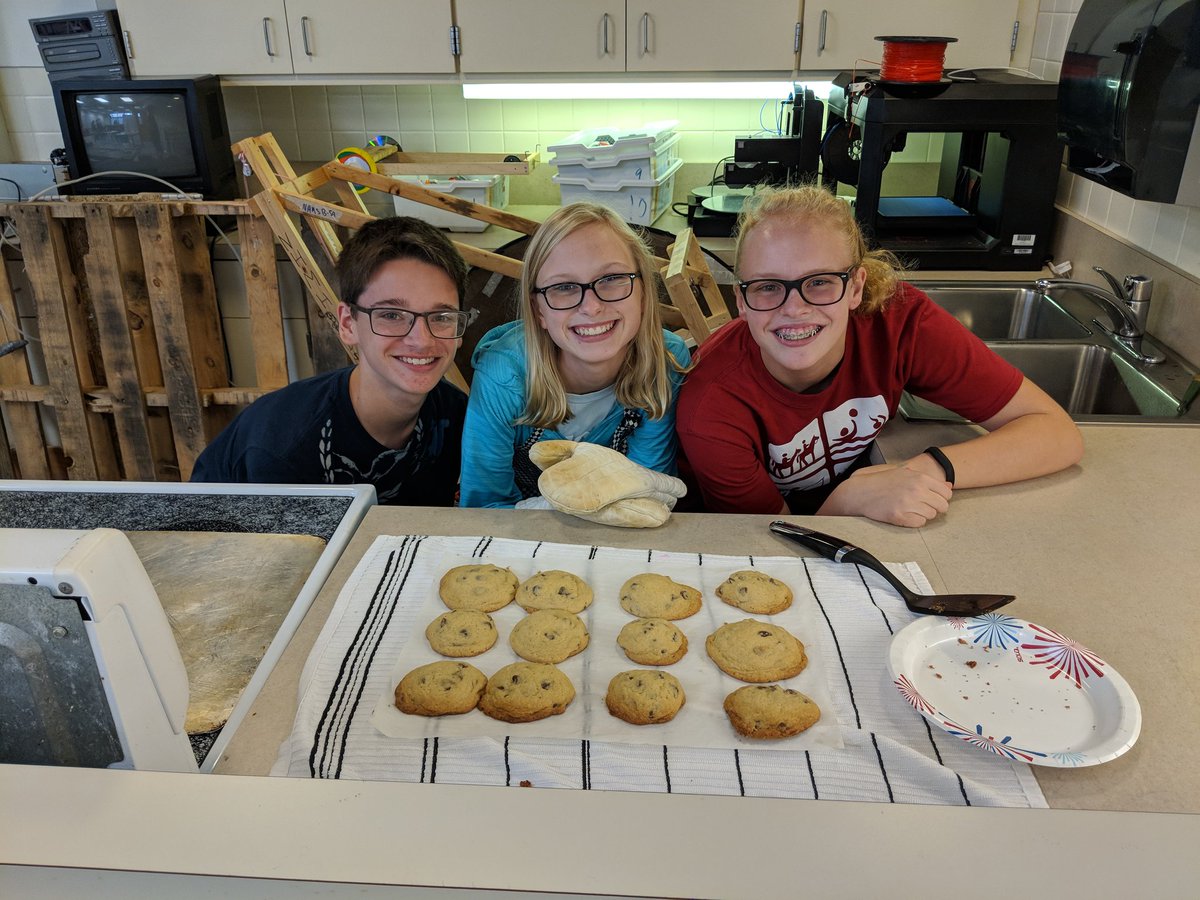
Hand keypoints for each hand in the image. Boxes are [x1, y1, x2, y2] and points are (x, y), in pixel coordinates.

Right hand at [818, 463, 952, 527]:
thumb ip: (928, 480)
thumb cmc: (882, 481)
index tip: (933, 499)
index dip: (942, 498)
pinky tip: (905, 515)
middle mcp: (916, 490)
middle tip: (923, 506)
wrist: (860, 492)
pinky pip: (919, 523)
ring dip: (924, 514)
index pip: (946, 492)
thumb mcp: (905, 473)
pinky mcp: (900, 516)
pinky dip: (915, 521)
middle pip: (942, 506)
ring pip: (931, 516)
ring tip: (911, 509)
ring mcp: (908, 503)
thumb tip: (949, 485)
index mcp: (919, 477)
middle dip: (935, 508)